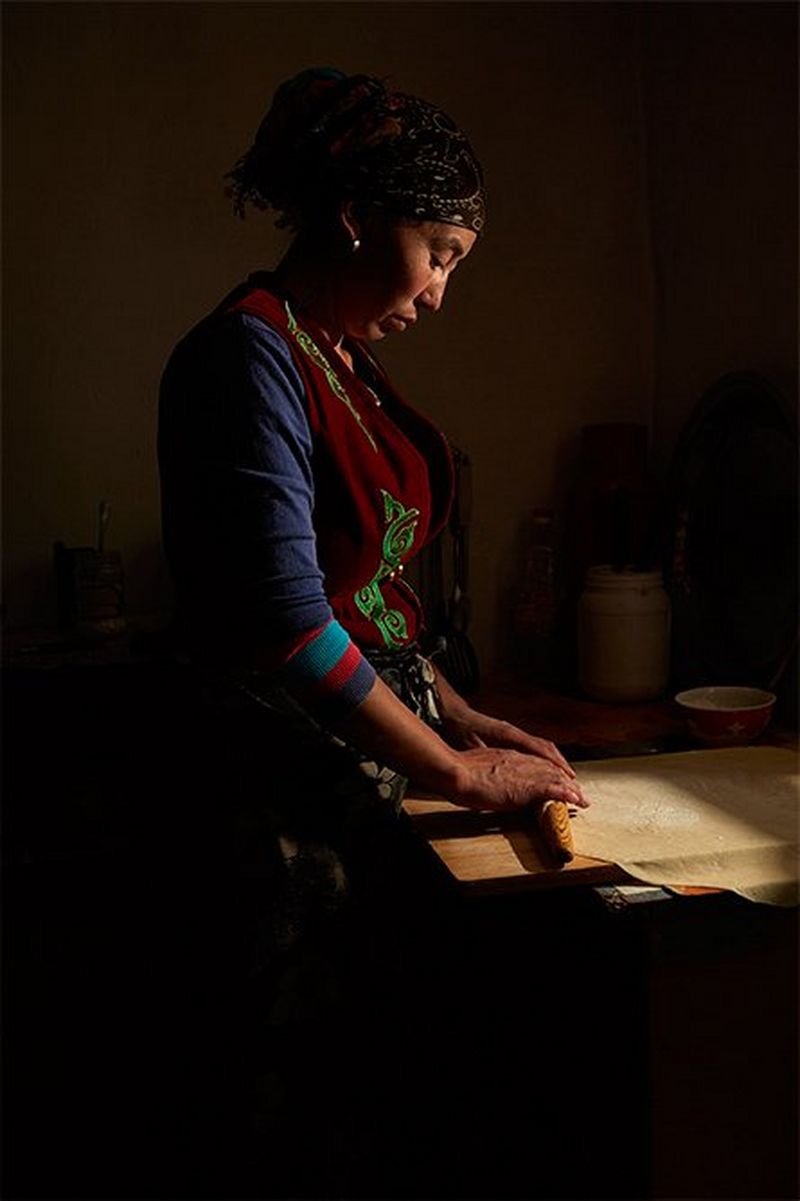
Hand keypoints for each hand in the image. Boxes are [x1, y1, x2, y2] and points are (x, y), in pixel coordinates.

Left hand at [442, 707, 574, 776]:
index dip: (553, 762)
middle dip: (560, 762)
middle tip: (572, 778)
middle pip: (545, 747)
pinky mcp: (511, 735)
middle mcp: (515, 732)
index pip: (538, 748)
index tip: (566, 774)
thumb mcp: (473, 745)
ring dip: (554, 759)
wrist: (455, 714)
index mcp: (508, 734)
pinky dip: (544, 756)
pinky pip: (533, 746)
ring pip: (541, 746)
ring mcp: (514, 733)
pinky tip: (546, 767)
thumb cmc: (462, 730)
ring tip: (565, 775)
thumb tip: (501, 770)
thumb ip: (486, 756)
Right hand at [451, 746, 587, 812]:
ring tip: (582, 798)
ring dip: (570, 788)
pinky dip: (567, 794)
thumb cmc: (458, 772)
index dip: (548, 773)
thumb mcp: (478, 768)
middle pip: (550, 769)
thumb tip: (491, 781)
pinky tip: (576, 800)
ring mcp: (525, 771)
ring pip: (556, 777)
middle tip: (576, 792)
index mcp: (509, 756)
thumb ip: (489, 773)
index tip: (557, 781)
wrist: (456, 771)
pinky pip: (552, 788)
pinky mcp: (526, 785)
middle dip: (564, 780)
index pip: (535, 764)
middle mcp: (521, 760)